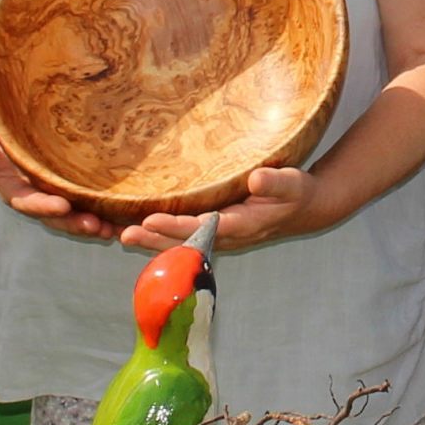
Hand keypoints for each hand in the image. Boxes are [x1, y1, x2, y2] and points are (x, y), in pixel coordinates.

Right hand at [0, 127, 126, 239]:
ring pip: (75, 216)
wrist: (10, 143)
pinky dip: (106, 217)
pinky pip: (89, 207)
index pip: (28, 202)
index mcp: (15, 192)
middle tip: (95, 226)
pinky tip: (125, 221)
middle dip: (74, 223)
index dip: (43, 206)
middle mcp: (37, 201)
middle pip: (56, 216)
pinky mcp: (73, 195)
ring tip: (112, 230)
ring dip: (94, 225)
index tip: (62, 206)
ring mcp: (56, 199)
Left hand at [127, 167, 310, 251]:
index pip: (203, 228)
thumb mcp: (292, 184)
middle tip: (124, 234)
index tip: (150, 220)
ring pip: (181, 244)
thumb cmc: (296, 193)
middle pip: (185, 243)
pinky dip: (161, 237)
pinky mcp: (215, 231)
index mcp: (242, 226)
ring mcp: (219, 237)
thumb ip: (276, 182)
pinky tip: (139, 231)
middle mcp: (227, 236)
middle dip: (154, 240)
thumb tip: (256, 180)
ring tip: (121, 236)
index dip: (176, 227)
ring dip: (152, 242)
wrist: (303, 209)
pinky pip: (184, 238)